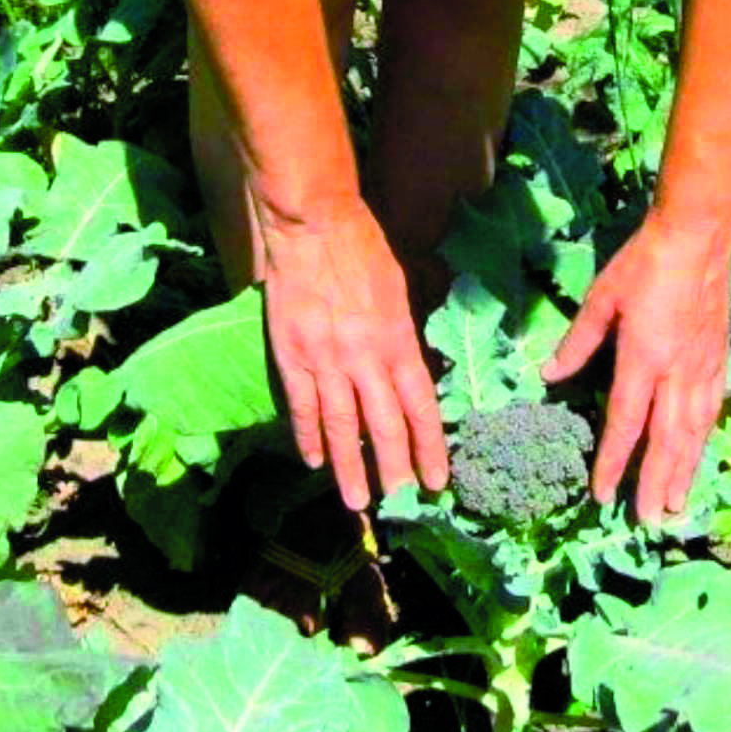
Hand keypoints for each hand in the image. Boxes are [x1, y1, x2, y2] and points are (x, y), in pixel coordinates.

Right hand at [257, 199, 449, 511]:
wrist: (313, 225)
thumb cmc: (363, 250)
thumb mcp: (399, 291)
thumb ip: (404, 337)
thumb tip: (412, 374)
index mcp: (398, 341)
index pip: (420, 406)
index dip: (430, 447)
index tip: (438, 481)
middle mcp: (365, 358)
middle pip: (384, 427)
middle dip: (395, 471)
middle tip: (402, 506)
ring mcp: (326, 361)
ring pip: (342, 427)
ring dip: (351, 469)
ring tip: (357, 503)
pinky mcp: (292, 356)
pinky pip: (303, 407)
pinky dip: (309, 437)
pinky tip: (315, 463)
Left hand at [543, 208, 730, 522]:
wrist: (699, 235)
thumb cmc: (644, 262)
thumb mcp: (601, 298)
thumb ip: (578, 342)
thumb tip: (549, 375)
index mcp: (643, 358)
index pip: (625, 423)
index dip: (613, 463)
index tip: (602, 495)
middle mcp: (677, 371)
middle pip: (666, 439)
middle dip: (655, 483)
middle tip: (649, 521)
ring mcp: (703, 367)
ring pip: (694, 431)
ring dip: (684, 470)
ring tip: (676, 504)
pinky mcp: (720, 358)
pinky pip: (712, 410)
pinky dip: (704, 439)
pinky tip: (699, 453)